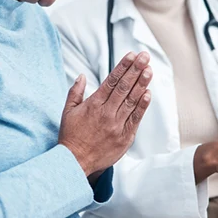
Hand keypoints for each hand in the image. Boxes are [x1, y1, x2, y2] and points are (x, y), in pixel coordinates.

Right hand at [59, 51, 151, 176]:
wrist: (75, 163)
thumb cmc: (71, 136)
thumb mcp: (67, 112)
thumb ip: (75, 92)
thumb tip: (82, 76)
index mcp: (93, 104)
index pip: (111, 81)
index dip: (123, 67)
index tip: (132, 55)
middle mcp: (106, 113)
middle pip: (124, 87)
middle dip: (135, 70)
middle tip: (145, 57)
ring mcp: (116, 125)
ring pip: (132, 101)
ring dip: (142, 84)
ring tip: (149, 70)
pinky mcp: (124, 137)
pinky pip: (135, 119)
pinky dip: (142, 106)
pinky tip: (148, 93)